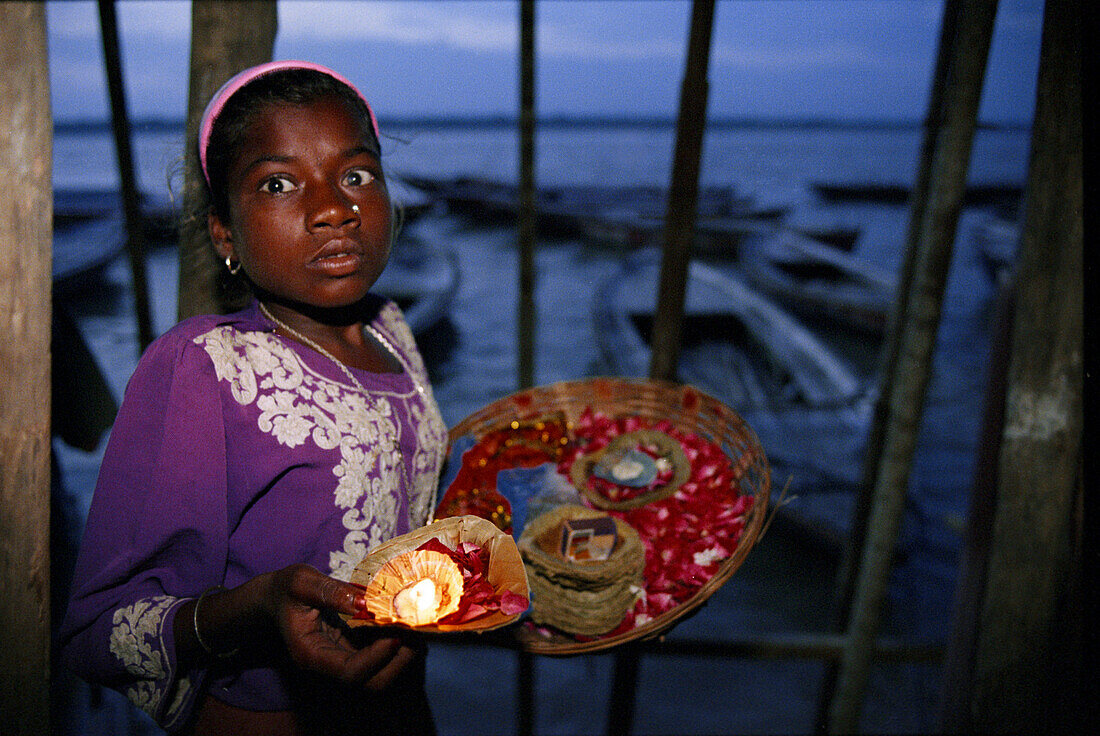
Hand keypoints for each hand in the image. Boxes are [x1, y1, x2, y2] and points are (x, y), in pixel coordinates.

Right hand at [266, 564, 419, 690]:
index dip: (376, 657)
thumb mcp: (301, 582)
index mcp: (311, 655)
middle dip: (397, 662)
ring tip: (415, 625)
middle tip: (415, 632)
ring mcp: (341, 661)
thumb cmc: (285, 590)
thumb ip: (331, 591)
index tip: (395, 633)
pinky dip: (395, 644)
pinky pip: (378, 658)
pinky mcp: (351, 652)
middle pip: (370, 683)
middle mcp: (327, 666)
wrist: (275, 599)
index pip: (349, 672)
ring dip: (402, 654)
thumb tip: (365, 602)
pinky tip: (405, 622)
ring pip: (378, 674)